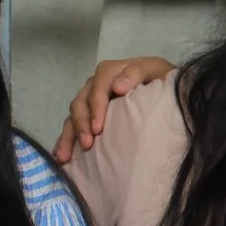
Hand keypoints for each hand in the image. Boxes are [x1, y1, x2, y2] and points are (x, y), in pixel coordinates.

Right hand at [52, 56, 175, 161]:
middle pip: (80, 102)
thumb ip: (137, 73)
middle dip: (81, 124)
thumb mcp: (156, 69)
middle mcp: (95, 85)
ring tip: (65, 156)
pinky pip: (71, 127)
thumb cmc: (161, 79)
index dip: (96, 107)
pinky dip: (65, 141)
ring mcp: (90, 100)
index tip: (98, 129)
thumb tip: (117, 87)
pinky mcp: (88, 116)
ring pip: (73, 116)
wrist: (164, 86)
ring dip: (68, 136)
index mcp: (110, 72)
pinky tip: (61, 156)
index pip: (98, 87)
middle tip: (87, 144)